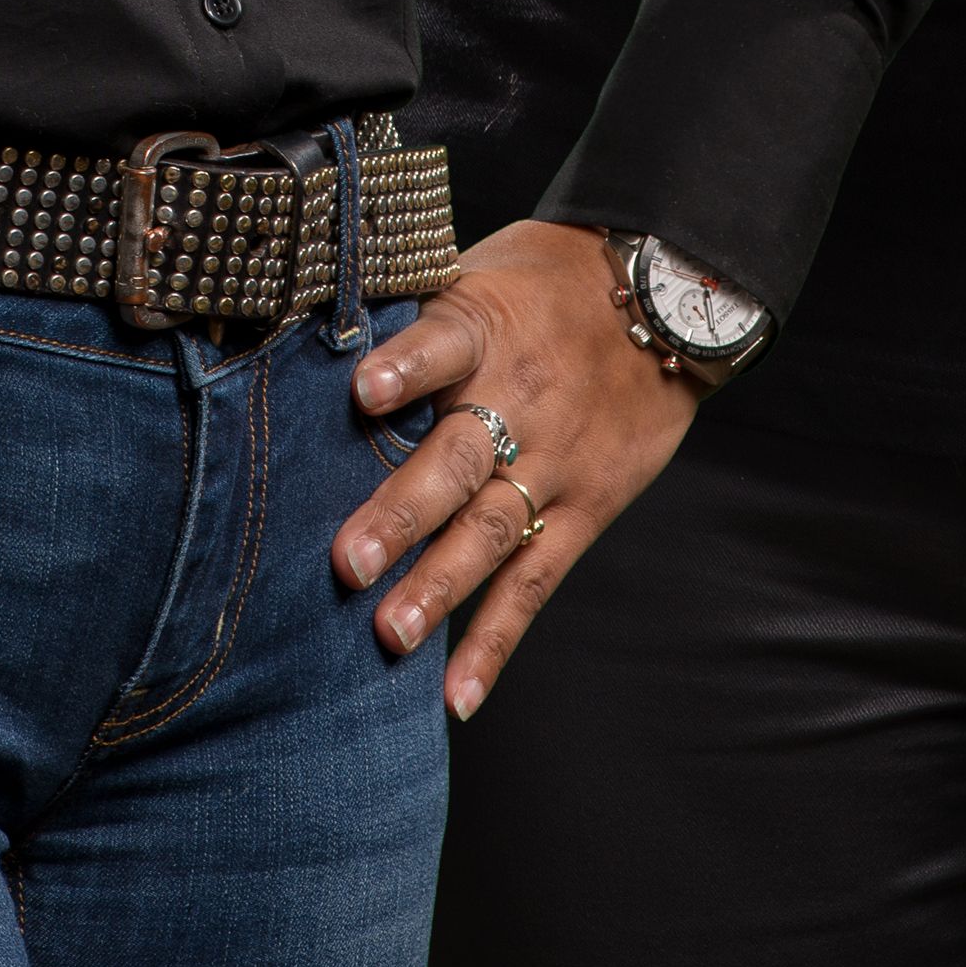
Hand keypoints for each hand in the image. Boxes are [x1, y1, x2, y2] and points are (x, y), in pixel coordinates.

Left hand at [337, 223, 697, 716]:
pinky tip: (457, 695)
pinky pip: (535, 582)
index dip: (403, 368)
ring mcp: (554, 464)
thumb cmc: (543, 285)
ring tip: (390, 634)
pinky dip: (495, 641)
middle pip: (458, 460)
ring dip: (439, 587)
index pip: (441, 346)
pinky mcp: (583, 510)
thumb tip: (300, 331)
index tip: (361, 391)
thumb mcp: (477, 272)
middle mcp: (517, 402)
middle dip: (403, 514)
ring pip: (492, 533)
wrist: (665, 299)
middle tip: (348, 561)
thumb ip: (408, 314)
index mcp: (483, 332)